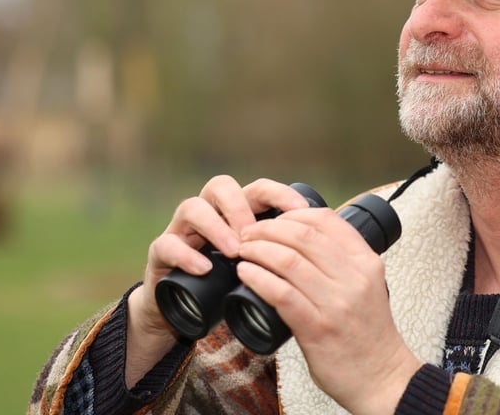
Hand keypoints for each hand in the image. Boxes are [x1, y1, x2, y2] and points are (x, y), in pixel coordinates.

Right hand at [125, 175, 309, 386]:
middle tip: (258, 231)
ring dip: (216, 227)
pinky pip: (167, 245)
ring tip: (234, 250)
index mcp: (238, 213)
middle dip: (242, 205)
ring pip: (192, 207)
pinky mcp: (161, 254)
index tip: (301, 209)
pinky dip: (186, 255)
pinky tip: (204, 267)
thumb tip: (338, 250)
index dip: (280, 193)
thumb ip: (290, 254)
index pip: (259, 189)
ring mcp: (183, 231)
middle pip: (222, 186)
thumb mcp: (265, 268)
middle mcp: (210, 214)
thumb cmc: (233, 286)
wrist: (184, 313)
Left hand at [236, 201, 421, 414]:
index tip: (273, 220)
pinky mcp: (318, 327)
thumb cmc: (368, 333)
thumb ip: (343, 264)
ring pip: (288, 260)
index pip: (327, 219)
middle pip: (303, 234)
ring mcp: (337, 302)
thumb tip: (302, 243)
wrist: (381, 375)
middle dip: (267, 228)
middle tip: (248, 234)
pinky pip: (281, 292)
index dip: (292, 213)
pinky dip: (258, 277)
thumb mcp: (367, 286)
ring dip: (257, 250)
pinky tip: (245, 273)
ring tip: (242, 252)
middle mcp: (355, 277)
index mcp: (367, 262)